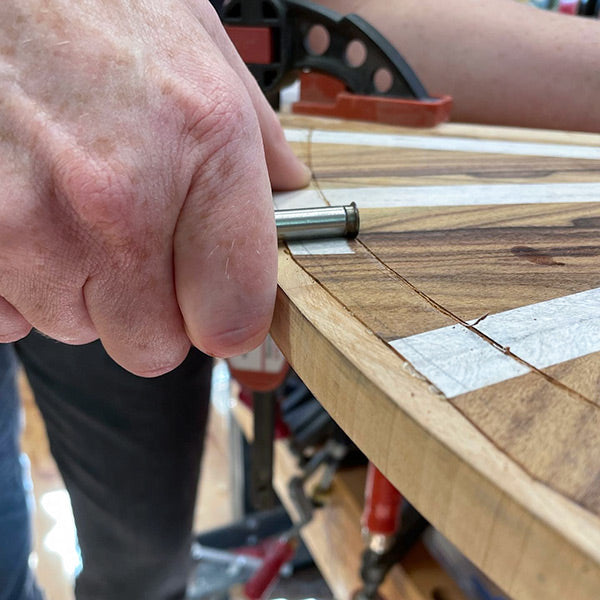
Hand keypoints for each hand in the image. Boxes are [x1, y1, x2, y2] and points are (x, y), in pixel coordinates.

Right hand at [0, 0, 309, 374]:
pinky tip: (29, 219)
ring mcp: (29, 226)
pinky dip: (24, 283)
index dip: (228, 318)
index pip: (234, 317)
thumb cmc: (91, 6)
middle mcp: (116, 203)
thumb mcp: (203, 51)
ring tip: (74, 211)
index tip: (218, 303)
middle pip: (152, 346)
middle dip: (152, 311)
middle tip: (140, 251)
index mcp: (203, 149)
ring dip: (85, 288)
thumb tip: (289, 196)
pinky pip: (10, 315)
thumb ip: (259, 142)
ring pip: (77, 327)